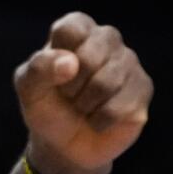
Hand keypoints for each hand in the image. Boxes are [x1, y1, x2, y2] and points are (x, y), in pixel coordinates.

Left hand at [13, 12, 152, 173]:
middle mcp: (107, 39)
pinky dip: (100, 121)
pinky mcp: (143, 87)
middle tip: (68, 96)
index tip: (53, 76)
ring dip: (85, 105)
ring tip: (83, 107)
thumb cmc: (47, 107)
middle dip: (71, 87)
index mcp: (77, 30)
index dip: (56, 61)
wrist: (65, 144)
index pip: (70, 29)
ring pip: (106, 83)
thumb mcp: (29, 88)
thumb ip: (38, 69)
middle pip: (90, 58)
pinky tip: (98, 119)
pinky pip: (121, 106)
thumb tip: (70, 63)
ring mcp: (129, 62)